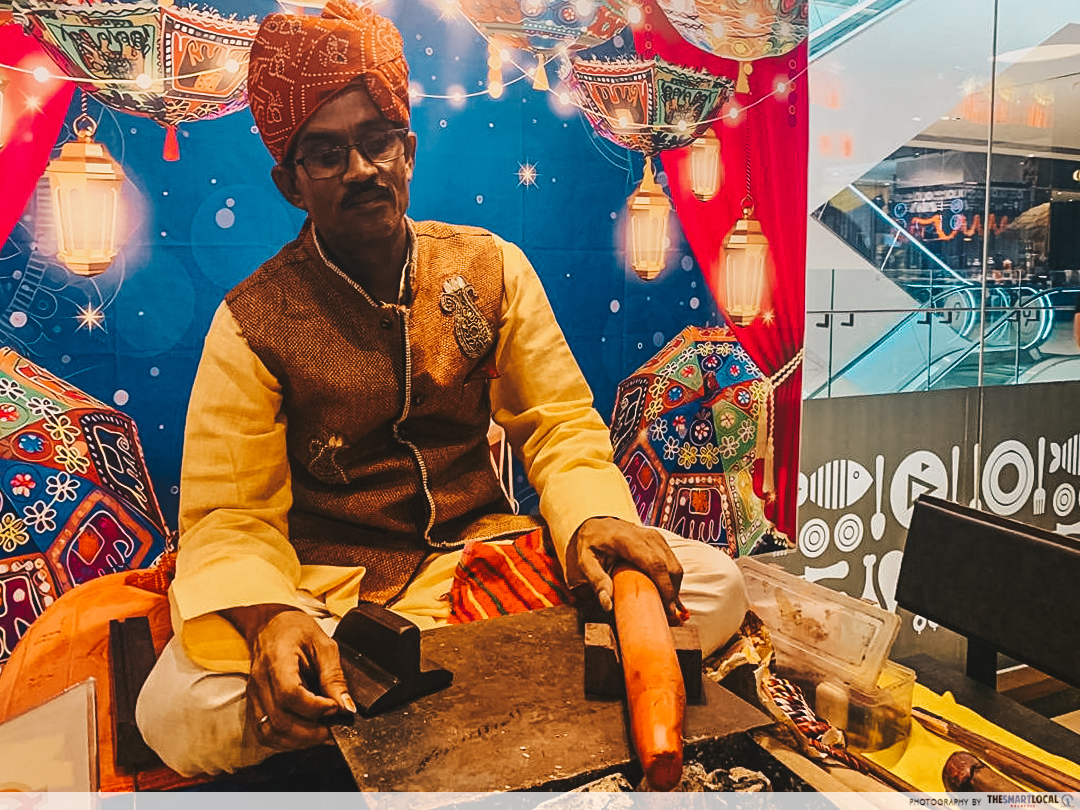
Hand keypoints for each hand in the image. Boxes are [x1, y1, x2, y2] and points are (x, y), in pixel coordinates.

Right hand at [227, 606, 355, 750]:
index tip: (335, 708)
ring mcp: (254, 696)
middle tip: (333, 729)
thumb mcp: (324, 645)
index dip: (315, 708)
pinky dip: (286, 741)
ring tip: (322, 734)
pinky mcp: (255, 705)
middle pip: (280, 720)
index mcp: (278, 660)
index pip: (290, 694)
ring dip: (299, 741)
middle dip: (311, 733)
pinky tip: (304, 735)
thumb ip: (334, 677)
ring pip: (270, 732)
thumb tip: (346, 707)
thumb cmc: (297, 631)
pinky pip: (265, 733)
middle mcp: (260, 681)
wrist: (272, 625)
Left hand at [567, 517, 685, 620]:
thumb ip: (596, 581)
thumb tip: (607, 605)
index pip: (655, 563)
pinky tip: (666, 593)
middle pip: (669, 566)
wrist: (596, 523)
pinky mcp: (659, 540)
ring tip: (666, 605)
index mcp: (628, 540)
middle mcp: (646, 536)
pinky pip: (672, 561)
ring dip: (674, 586)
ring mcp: (655, 537)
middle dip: (673, 591)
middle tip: (667, 613)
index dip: (665, 587)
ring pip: (675, 564)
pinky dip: (672, 579)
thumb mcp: (585, 562)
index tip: (668, 608)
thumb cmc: (590, 543)